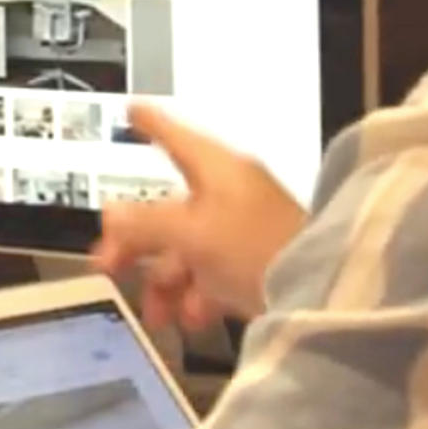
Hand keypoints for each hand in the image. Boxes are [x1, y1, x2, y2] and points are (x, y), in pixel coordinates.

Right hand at [91, 103, 306, 331]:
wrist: (319, 291)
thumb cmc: (255, 247)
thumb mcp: (190, 233)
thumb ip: (145, 223)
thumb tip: (111, 213)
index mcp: (218, 170)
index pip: (176, 137)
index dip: (151, 124)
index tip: (131, 110)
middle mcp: (230, 194)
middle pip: (170, 207)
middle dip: (138, 242)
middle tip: (108, 264)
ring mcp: (244, 230)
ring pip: (188, 248)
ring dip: (165, 280)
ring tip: (155, 312)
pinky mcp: (256, 266)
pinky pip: (213, 274)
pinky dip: (196, 294)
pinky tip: (189, 318)